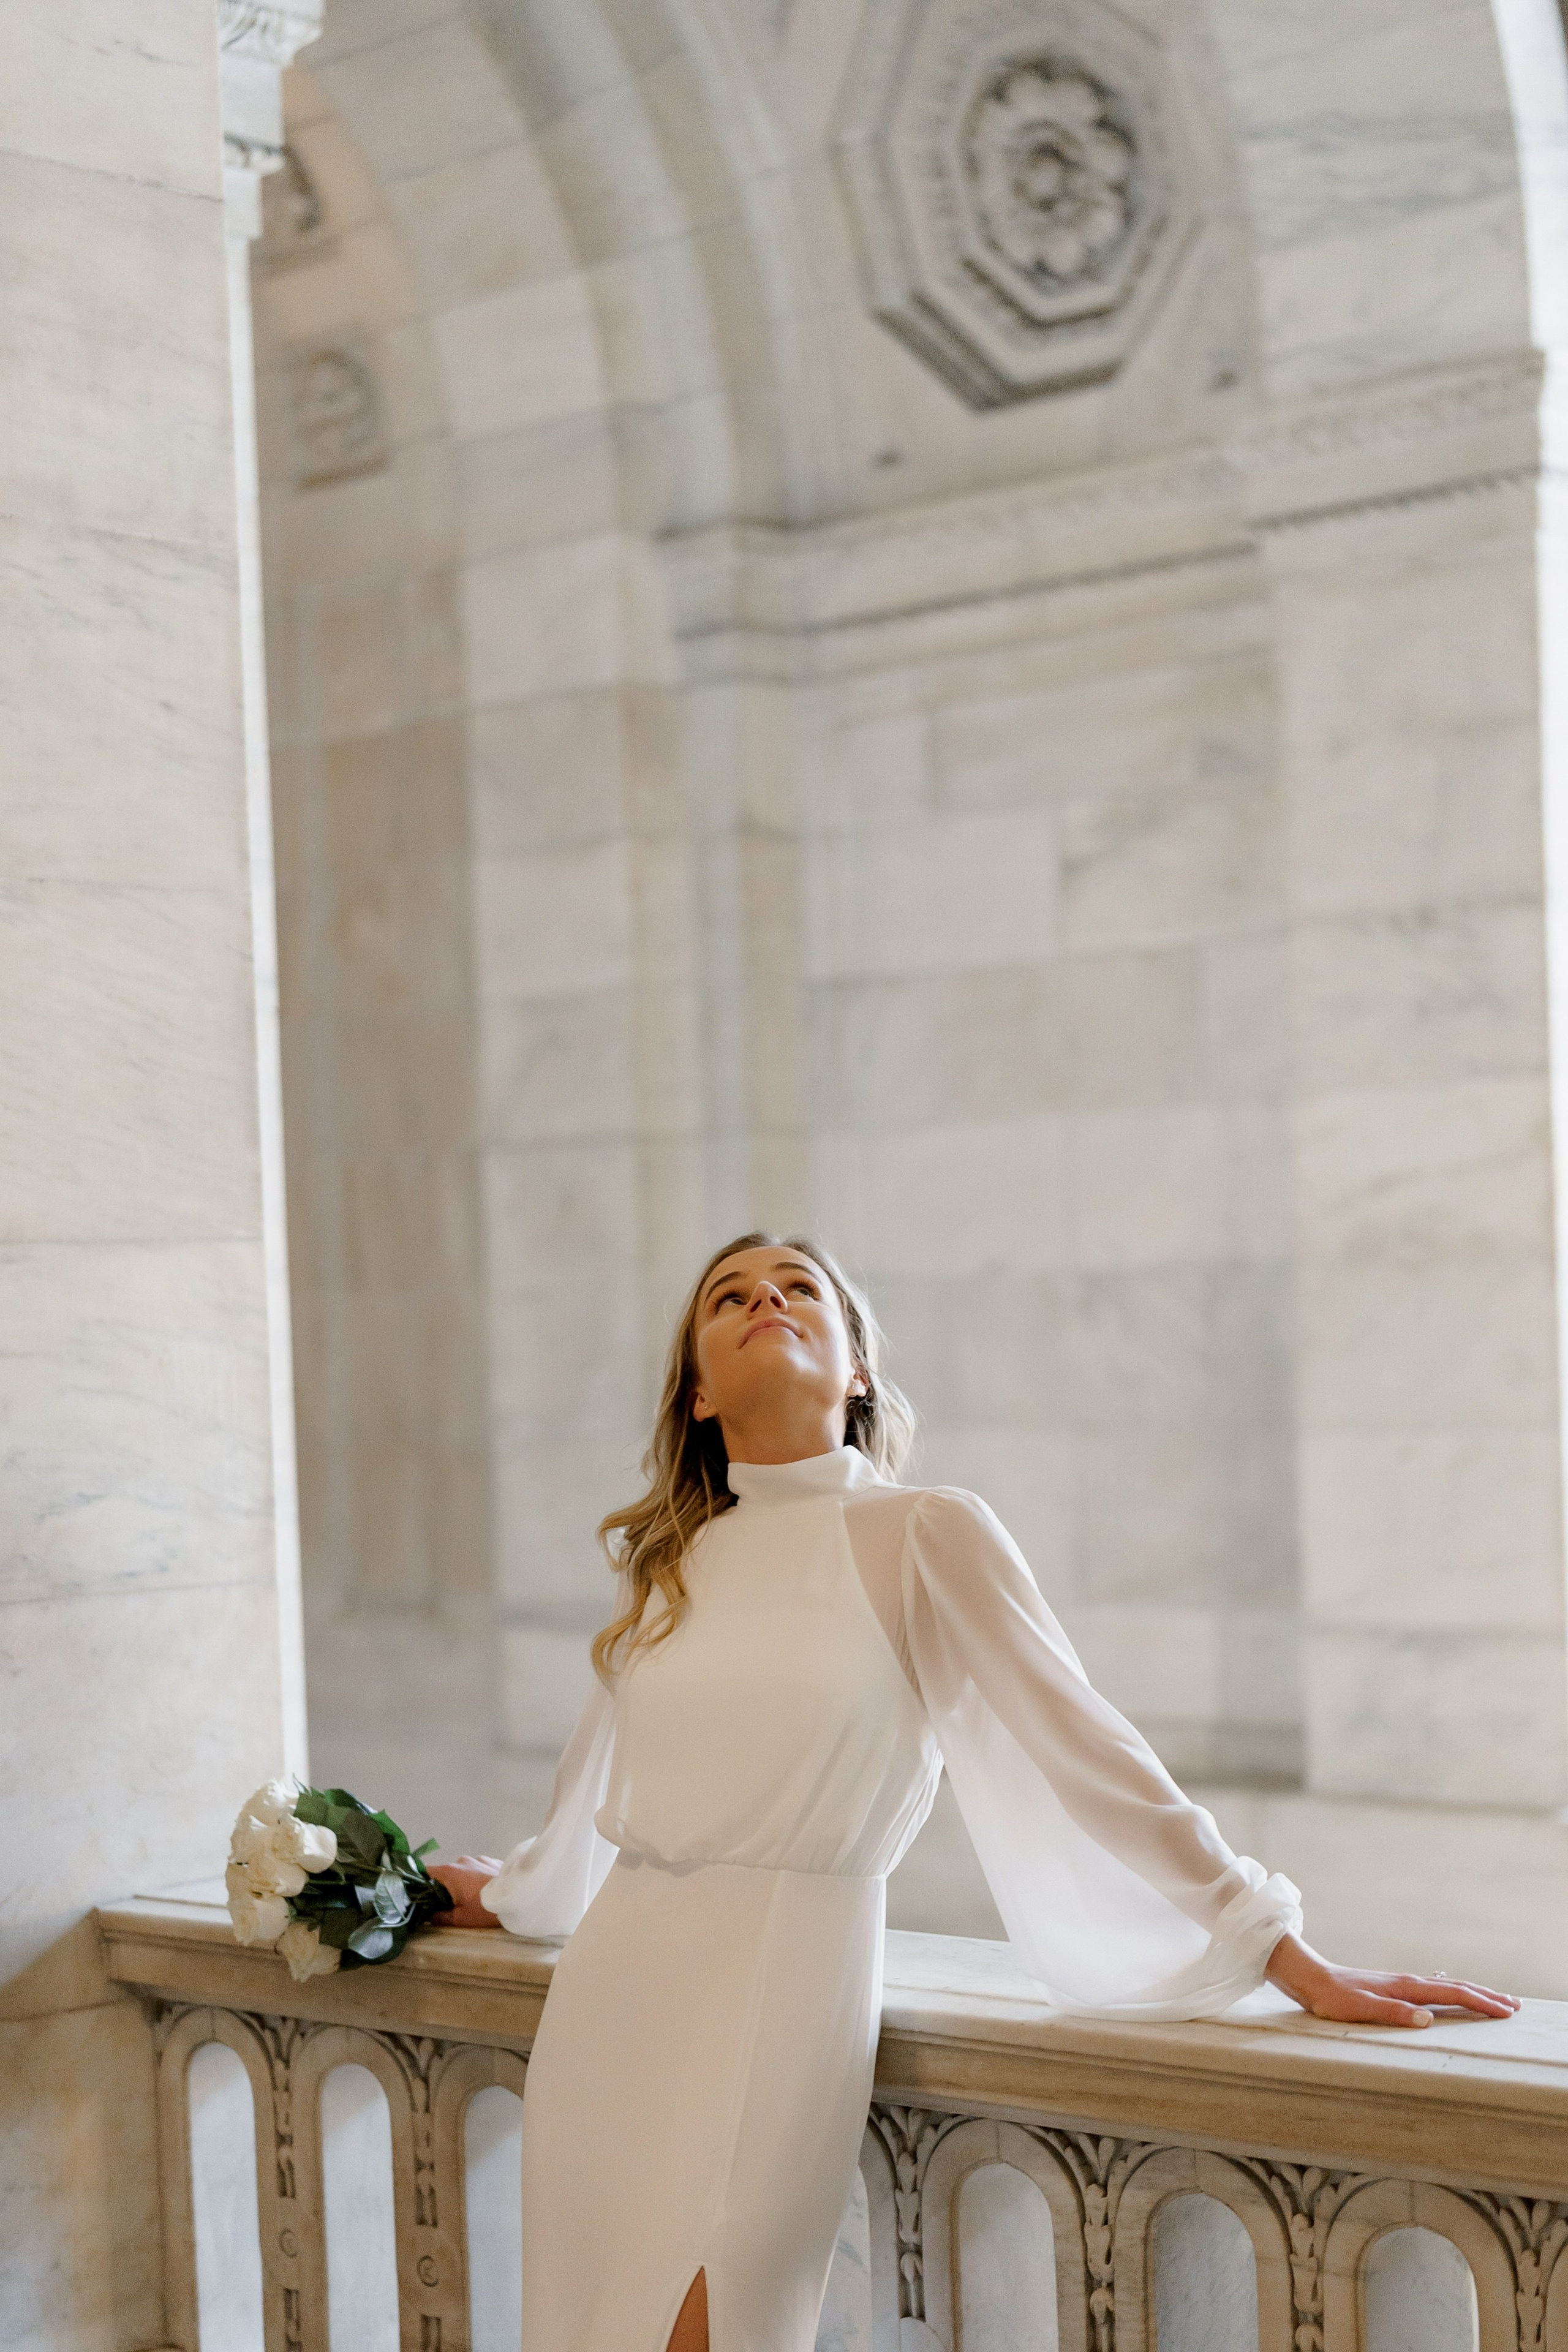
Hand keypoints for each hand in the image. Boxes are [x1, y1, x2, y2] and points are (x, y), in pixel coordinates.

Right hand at [429, 1855, 502, 1928]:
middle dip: (445, 1887)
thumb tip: (427, 1916)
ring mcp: (480, 1858)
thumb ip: (439, 1917)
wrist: (517, 1899)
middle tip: (449, 1904)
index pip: (426, 1872)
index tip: (423, 1896)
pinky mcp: (493, 1861)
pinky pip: (479, 1869)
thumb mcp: (459, 1918)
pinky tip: (485, 1891)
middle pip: (446, 1873)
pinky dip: (478, 1878)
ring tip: (472, 1898)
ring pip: (464, 1871)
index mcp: (450, 1872)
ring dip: (463, 1882)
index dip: (422, 1884)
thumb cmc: (484, 1909)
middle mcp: (463, 1860)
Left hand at [1265, 1932, 1519, 2027]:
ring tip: (1492, 1999)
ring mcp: (1400, 1984)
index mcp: (1405, 1988)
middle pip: (1456, 1987)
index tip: (1506, 2011)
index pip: (1453, 1994)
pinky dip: (1450, 1992)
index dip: (1481, 2003)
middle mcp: (1407, 1982)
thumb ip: (1393, 2013)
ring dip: (1471, 1993)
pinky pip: (1431, 1990)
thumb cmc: (1331, 1997)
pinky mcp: (1391, 1988)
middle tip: (1514, 2006)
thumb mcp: (1359, 2009)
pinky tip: (1448, 1993)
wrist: (1309, 1977)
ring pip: (1445, 1987)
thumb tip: (1428, 2020)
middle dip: (1486, 1996)